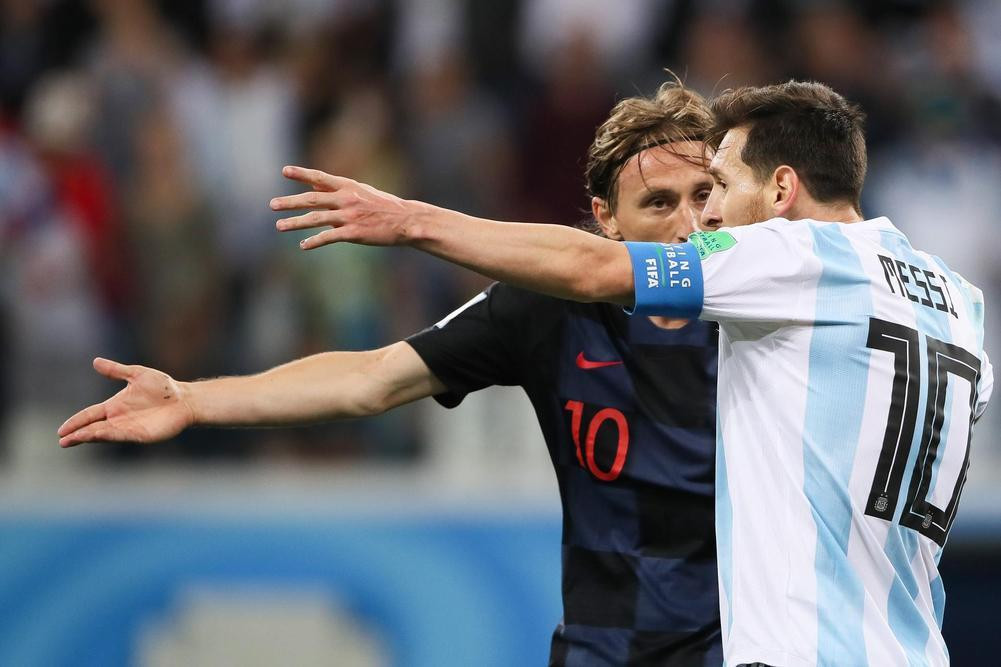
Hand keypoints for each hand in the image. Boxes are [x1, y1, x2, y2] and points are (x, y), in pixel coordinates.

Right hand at [57, 358, 195, 446]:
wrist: (184, 399)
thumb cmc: (164, 387)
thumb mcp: (136, 374)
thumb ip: (116, 370)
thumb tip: (95, 361)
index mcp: (114, 406)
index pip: (90, 414)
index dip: (76, 421)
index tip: (61, 430)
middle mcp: (118, 418)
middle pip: (93, 427)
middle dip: (77, 434)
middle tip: (62, 440)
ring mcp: (128, 428)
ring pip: (103, 433)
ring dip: (88, 436)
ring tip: (71, 440)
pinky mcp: (140, 434)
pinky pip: (120, 435)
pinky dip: (107, 436)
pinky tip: (96, 435)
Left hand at [271, 165, 425, 249]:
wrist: (406, 221)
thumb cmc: (385, 207)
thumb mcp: (362, 192)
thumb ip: (337, 191)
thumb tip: (315, 188)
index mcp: (349, 186)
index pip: (320, 178)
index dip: (302, 174)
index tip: (284, 171)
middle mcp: (346, 199)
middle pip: (312, 199)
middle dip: (290, 202)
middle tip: (272, 205)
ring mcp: (350, 216)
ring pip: (316, 219)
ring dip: (295, 223)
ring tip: (279, 226)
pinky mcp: (354, 233)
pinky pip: (330, 237)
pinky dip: (315, 241)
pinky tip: (303, 245)